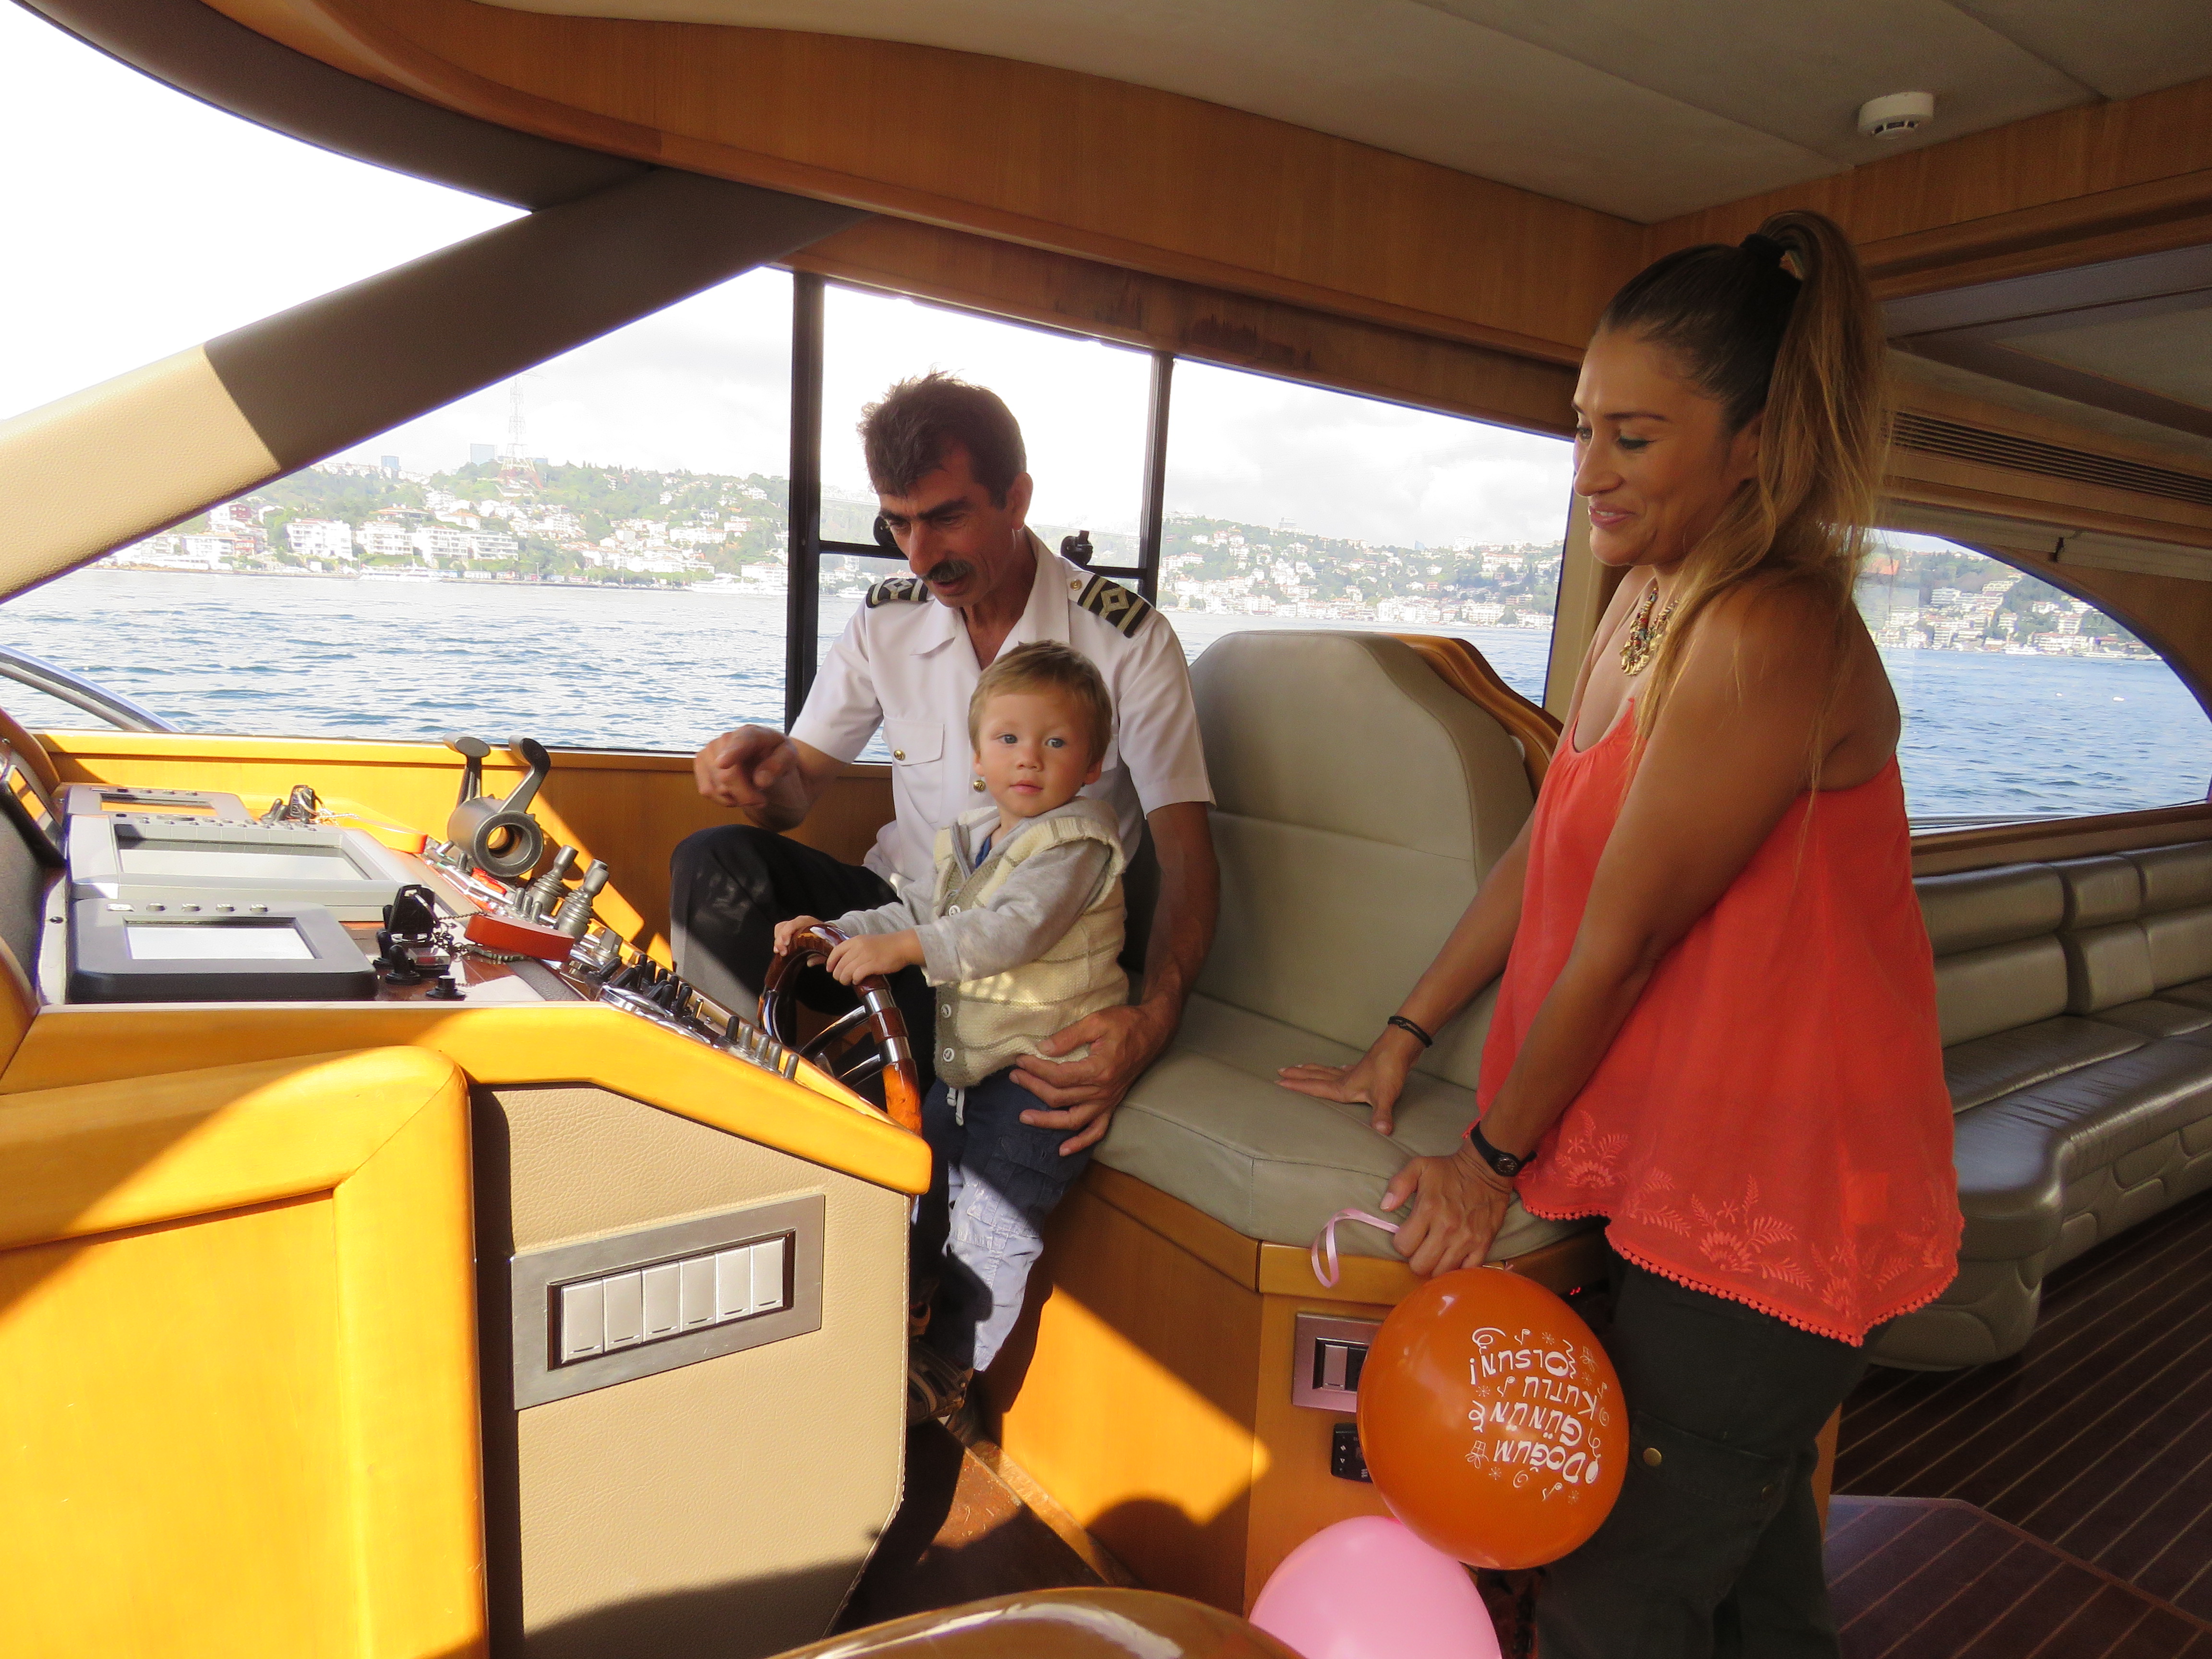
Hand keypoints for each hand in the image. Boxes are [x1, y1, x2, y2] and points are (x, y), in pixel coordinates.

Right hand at [695, 725, 797, 811]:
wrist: (761, 756)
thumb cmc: (775, 755)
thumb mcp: (788, 758)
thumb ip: (778, 766)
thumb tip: (760, 781)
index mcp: (752, 733)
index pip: (742, 742)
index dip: (732, 753)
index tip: (723, 763)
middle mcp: (726, 738)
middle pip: (728, 775)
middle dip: (746, 796)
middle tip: (761, 801)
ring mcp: (709, 750)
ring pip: (717, 786)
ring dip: (736, 798)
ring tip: (749, 792)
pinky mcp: (700, 763)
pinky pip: (707, 791)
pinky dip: (723, 799)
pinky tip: (735, 793)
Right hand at [772, 915, 823, 955]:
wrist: (828, 935)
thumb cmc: (826, 940)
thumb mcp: (825, 947)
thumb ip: (819, 955)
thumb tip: (810, 962)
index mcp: (809, 922)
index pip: (795, 923)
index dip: (788, 932)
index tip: (786, 943)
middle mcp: (799, 922)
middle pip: (784, 926)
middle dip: (780, 940)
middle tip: (783, 953)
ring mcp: (793, 925)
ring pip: (779, 929)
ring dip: (777, 941)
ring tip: (778, 952)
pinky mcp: (789, 930)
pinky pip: (779, 932)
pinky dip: (777, 941)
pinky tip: (778, 950)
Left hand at [824, 930, 921, 983]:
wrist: (902, 946)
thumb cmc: (887, 945)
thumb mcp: (867, 941)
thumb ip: (855, 949)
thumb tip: (845, 962)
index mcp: (855, 940)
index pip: (836, 951)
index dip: (830, 962)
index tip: (829, 969)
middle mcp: (858, 947)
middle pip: (840, 964)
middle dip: (838, 975)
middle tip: (841, 979)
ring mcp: (865, 956)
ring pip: (846, 971)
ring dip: (845, 979)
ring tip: (848, 982)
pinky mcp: (873, 965)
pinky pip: (857, 975)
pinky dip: (855, 980)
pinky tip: (858, 981)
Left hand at [1012, 1002, 1171, 1156]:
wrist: (1152, 1032)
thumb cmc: (1125, 1023)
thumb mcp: (1096, 1021)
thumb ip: (1069, 1036)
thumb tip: (1043, 1049)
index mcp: (1099, 1069)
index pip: (1058, 1076)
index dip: (1036, 1069)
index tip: (1021, 1060)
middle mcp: (1103, 1091)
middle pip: (1060, 1097)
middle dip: (1033, 1087)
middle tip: (1015, 1076)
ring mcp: (1108, 1101)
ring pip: (1073, 1119)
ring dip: (1047, 1121)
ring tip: (1024, 1117)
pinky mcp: (1112, 1105)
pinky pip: (1097, 1131)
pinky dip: (1081, 1143)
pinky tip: (1063, 1150)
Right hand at [1277, 1026, 1421, 1134]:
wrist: (1401, 1046)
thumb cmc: (1390, 1068)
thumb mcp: (1385, 1094)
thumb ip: (1381, 1114)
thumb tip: (1382, 1131)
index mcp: (1344, 1087)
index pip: (1315, 1087)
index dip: (1297, 1087)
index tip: (1278, 1083)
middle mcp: (1345, 1078)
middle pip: (1316, 1076)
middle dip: (1298, 1075)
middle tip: (1280, 1071)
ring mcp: (1355, 1071)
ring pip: (1328, 1071)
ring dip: (1313, 1070)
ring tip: (1300, 1067)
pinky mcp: (1366, 1068)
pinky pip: (1345, 1069)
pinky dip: (1339, 1068)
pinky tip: (1342, 1068)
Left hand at [1380, 1142, 1513, 1277]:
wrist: (1487, 1170)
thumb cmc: (1450, 1170)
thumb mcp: (1419, 1166)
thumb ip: (1398, 1184)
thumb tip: (1385, 1207)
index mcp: (1428, 1210)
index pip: (1403, 1246)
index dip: (1401, 1243)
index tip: (1408, 1235)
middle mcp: (1446, 1228)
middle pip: (1420, 1265)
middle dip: (1416, 1258)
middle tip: (1421, 1247)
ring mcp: (1466, 1239)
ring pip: (1442, 1272)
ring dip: (1436, 1265)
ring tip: (1437, 1253)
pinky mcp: (1483, 1244)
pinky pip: (1467, 1270)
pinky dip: (1458, 1269)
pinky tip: (1454, 1257)